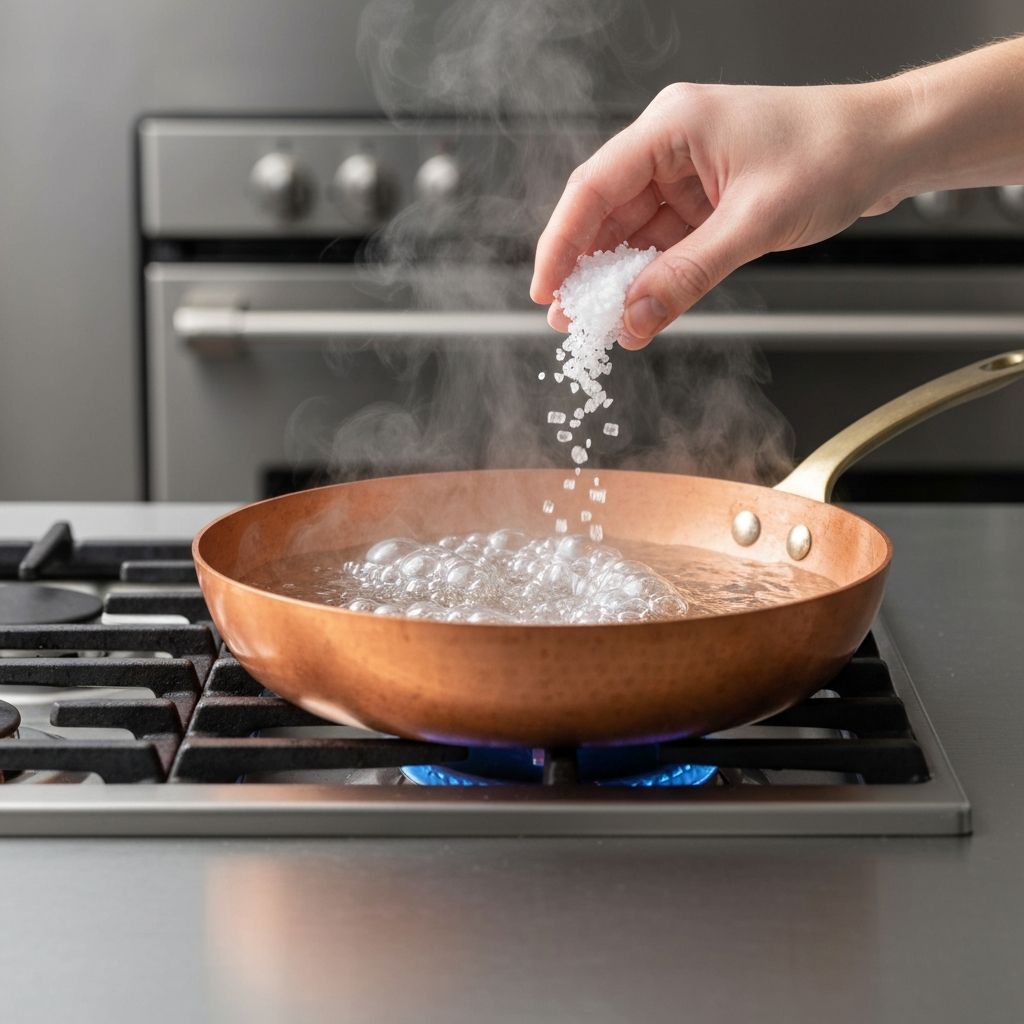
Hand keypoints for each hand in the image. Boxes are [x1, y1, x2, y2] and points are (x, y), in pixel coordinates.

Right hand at [531, 79, 905, 347]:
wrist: (890, 146)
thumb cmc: (834, 153)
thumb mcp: (754, 223)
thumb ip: (688, 275)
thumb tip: (634, 318)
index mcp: (673, 125)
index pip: (593, 187)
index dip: (560, 242)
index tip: (544, 289)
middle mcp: (672, 144)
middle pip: (606, 211)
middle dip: (585, 268)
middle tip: (566, 318)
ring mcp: (689, 173)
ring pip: (634, 231)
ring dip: (617, 278)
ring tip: (596, 322)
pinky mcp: (707, 199)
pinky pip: (665, 242)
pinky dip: (651, 275)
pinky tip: (636, 306)